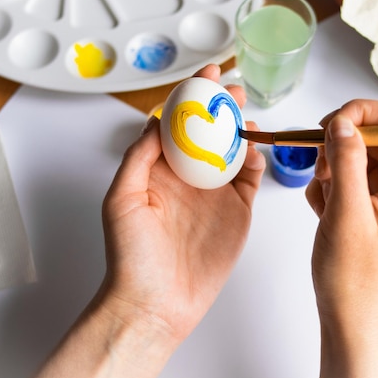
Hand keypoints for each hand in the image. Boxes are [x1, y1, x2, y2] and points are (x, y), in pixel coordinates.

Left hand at [100, 64, 265, 341]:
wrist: (156, 303)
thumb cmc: (131, 256)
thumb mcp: (122, 198)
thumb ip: (139, 157)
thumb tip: (157, 121)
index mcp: (159, 170)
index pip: (177, 123)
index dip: (191, 96)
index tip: (206, 75)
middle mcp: (188, 177)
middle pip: (209, 131)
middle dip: (222, 106)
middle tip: (234, 91)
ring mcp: (214, 194)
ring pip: (233, 150)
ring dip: (241, 128)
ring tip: (246, 115)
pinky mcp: (236, 212)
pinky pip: (250, 178)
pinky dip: (255, 159)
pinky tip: (254, 149)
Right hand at [305, 99, 377, 377]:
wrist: (350, 316)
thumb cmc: (354, 277)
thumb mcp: (346, 213)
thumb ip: (346, 161)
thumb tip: (342, 121)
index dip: (363, 114)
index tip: (330, 125)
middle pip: (375, 135)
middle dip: (340, 146)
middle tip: (320, 168)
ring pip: (356, 154)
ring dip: (331, 169)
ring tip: (324, 201)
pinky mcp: (372, 203)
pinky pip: (348, 174)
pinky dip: (329, 186)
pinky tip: (324, 211)